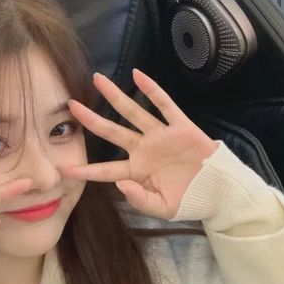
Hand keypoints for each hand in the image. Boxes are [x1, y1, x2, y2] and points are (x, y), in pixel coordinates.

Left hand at [62, 69, 217, 219]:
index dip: (86, 170)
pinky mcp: (180, 127)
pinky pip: (165, 105)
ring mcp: (160, 136)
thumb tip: (120, 186)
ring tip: (97, 79)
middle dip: (91, 120)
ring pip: (133, 113)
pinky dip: (153, 90)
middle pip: (112, 132)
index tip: (64, 169)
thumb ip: (139, 200)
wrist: (218, 191)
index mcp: (136, 172)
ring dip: (115, 96)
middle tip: (71, 106)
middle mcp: (143, 150)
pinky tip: (138, 75)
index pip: (106, 171)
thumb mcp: (161, 208)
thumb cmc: (188, 200)